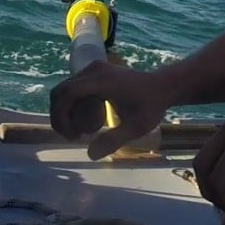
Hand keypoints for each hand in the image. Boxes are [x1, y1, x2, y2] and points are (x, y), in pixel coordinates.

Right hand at [50, 61, 170, 159]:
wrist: (163, 87)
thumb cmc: (152, 106)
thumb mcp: (137, 127)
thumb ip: (114, 140)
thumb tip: (90, 154)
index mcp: (103, 80)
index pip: (67, 94)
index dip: (62, 116)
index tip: (72, 135)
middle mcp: (94, 70)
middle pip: (61, 92)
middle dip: (62, 117)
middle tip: (74, 136)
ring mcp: (93, 69)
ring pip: (66, 92)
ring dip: (68, 113)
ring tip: (84, 131)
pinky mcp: (94, 73)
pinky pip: (74, 90)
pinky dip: (75, 106)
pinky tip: (89, 121)